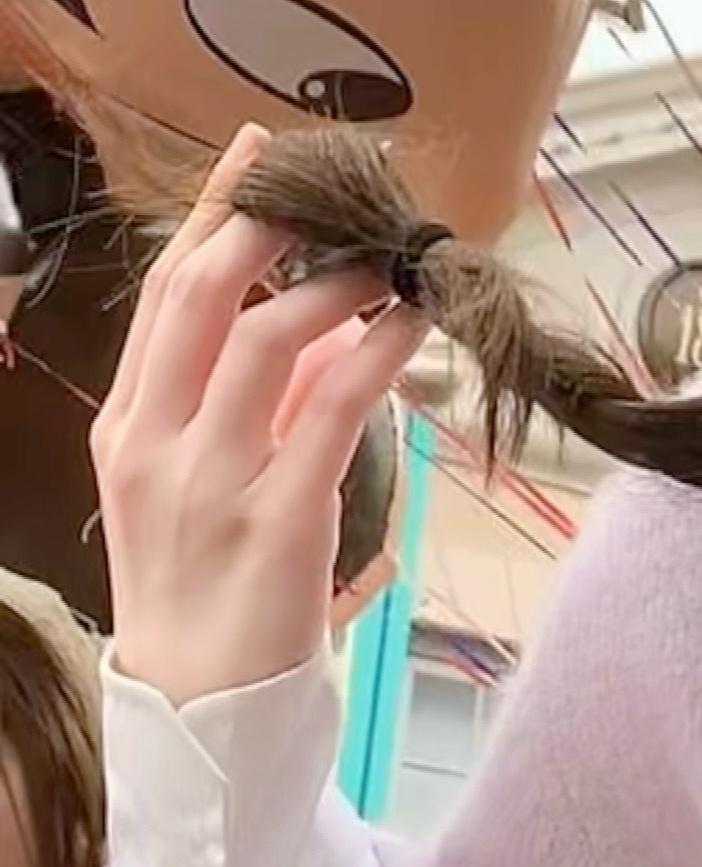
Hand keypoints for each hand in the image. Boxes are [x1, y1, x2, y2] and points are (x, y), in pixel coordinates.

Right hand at [93, 127, 428, 711]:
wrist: (201, 717)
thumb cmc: (211, 600)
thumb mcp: (203, 491)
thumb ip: (256, 413)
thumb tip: (329, 340)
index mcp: (125, 427)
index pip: (162, 294)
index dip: (212, 212)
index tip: (257, 150)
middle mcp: (153, 443)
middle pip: (199, 295)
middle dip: (267, 224)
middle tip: (334, 190)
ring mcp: (208, 481)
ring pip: (264, 338)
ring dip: (335, 285)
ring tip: (390, 262)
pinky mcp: (277, 521)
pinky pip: (332, 410)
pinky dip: (376, 353)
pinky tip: (411, 327)